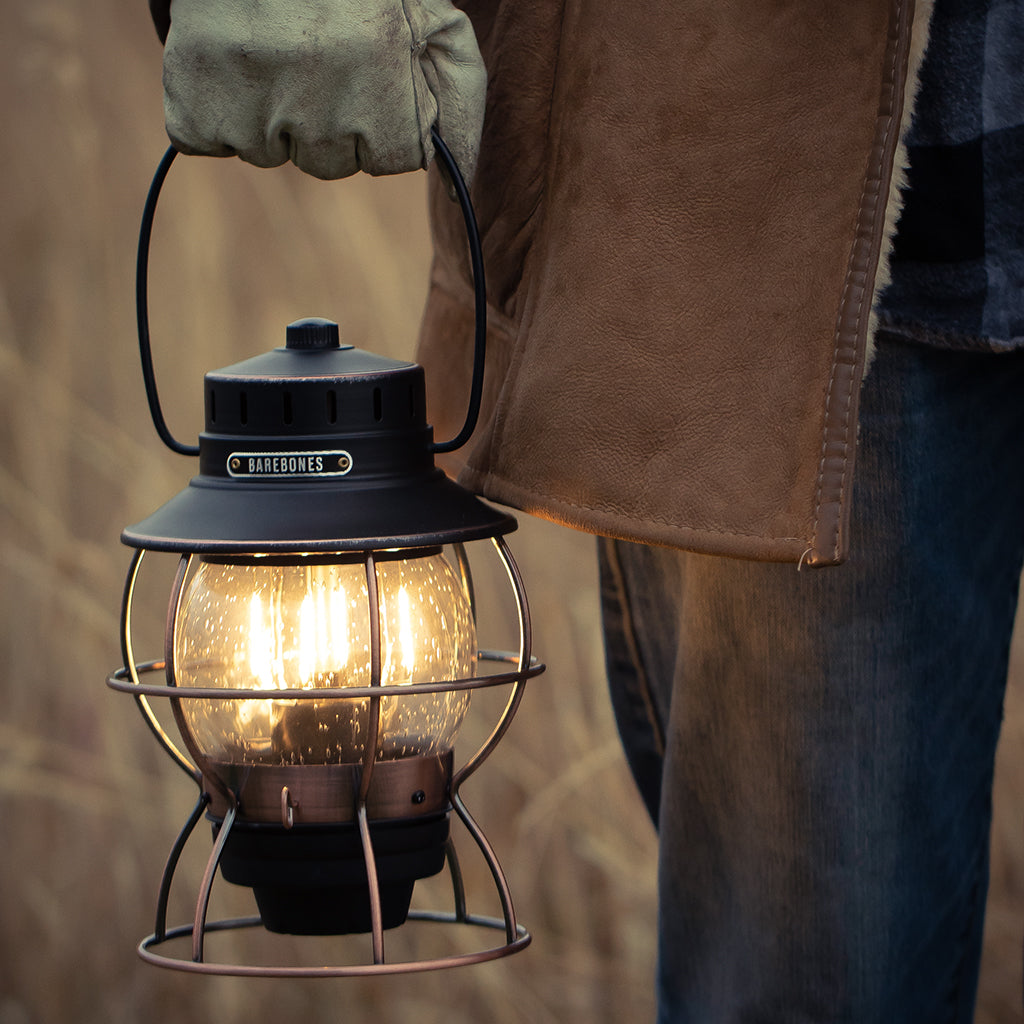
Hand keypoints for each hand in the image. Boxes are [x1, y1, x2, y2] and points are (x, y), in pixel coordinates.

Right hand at [162, 0, 485, 182]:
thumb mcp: (434, 22)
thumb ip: (461, 106)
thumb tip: (458, 190)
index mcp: (382, 82)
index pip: (391, 158)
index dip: (380, 116)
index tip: (366, 68)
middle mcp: (319, 102)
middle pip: (328, 161)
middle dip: (325, 118)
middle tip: (312, 50)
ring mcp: (252, 104)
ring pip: (267, 153)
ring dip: (268, 114)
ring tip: (268, 46)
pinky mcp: (194, 98)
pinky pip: (205, 140)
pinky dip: (210, 111)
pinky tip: (225, 59)